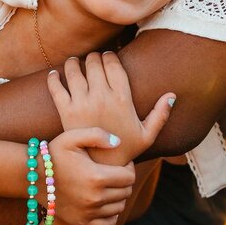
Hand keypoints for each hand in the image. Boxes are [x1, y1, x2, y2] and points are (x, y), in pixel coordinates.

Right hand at [44, 128, 136, 224]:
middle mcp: (94, 198)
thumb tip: (118, 143)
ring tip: (109, 186)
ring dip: (118, 196)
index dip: (128, 168)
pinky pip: (108, 223)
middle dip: (124, 182)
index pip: (129, 177)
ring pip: (119, 207)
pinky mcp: (81, 222)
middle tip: (115, 174)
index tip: (121, 163)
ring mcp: (88, 213)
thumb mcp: (72, 137)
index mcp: (96, 177)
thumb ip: (97, 135)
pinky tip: (104, 203)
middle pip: (126, 192)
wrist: (32, 177)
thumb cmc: (54, 154)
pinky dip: (111, 214)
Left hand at [46, 52, 174, 163]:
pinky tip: (55, 74)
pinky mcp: (66, 111)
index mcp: (121, 98)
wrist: (100, 168)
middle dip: (93, 57)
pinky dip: (53, 77)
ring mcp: (82, 103)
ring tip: (74, 62)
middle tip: (92, 59)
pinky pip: (56, 87)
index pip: (113, 64)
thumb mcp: (147, 135)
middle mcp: (101, 97)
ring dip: (74, 62)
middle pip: (94, 63)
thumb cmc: (125, 151)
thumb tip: (172, 95)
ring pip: (74, 70)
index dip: (110, 56)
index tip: (107, 56)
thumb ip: (160, 114)